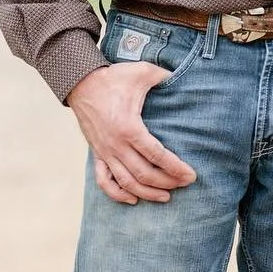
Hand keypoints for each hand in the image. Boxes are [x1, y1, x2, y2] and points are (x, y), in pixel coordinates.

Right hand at [66, 63, 196, 203]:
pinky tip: (132, 199)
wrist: (81, 83)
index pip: (157, 155)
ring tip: (166, 196)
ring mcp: (105, 152)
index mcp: (130, 127)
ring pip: (126, 182)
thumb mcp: (144, 72)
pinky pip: (104, 181)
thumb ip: (166, 76)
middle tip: (185, 184)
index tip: (191, 175)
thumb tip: (185, 77)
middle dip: (167, 182)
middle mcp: (116, 144)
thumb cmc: (115, 78)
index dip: (175, 168)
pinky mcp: (96, 154)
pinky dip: (117, 194)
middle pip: (144, 173)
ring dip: (147, 192)